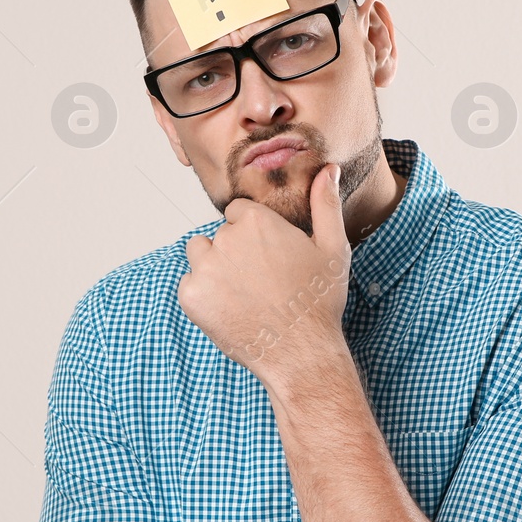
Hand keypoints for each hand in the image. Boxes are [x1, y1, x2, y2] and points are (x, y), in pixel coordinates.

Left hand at [177, 163, 352, 388]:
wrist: (300, 352)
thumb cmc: (318, 301)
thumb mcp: (332, 248)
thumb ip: (325, 204)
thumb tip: (328, 169)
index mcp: (255, 220)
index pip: (237, 213)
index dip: (254, 234)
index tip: (269, 258)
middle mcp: (225, 238)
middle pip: (219, 235)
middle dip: (234, 252)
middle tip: (260, 282)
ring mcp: (205, 268)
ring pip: (199, 255)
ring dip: (213, 269)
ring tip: (243, 294)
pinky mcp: (191, 296)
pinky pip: (189, 285)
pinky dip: (204, 296)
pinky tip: (231, 310)